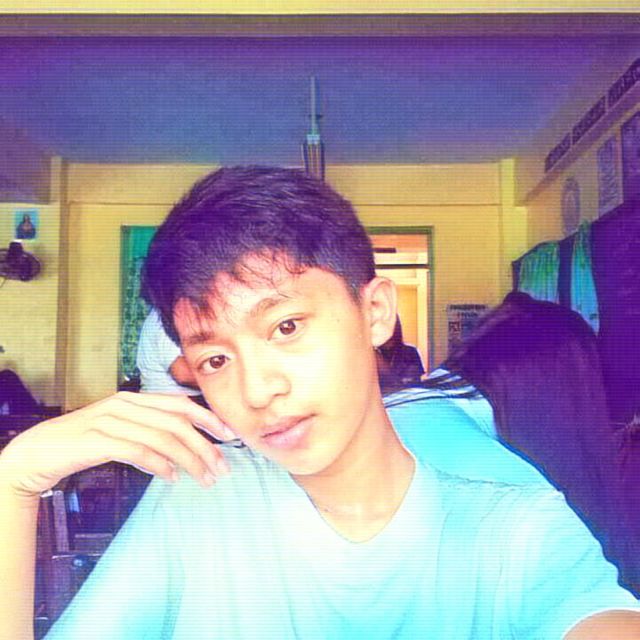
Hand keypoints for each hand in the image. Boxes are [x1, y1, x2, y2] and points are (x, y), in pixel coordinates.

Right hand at [0, 392, 234, 497]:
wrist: (40, 450)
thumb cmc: (86, 442)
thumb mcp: (121, 428)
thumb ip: (149, 430)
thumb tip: (186, 448)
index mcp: (134, 398)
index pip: (180, 403)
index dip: (208, 418)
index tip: (229, 434)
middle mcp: (126, 404)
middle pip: (177, 423)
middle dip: (205, 446)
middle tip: (222, 468)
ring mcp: (111, 420)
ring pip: (163, 438)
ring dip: (189, 461)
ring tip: (204, 479)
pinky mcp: (98, 440)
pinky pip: (139, 451)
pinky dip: (160, 465)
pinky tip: (172, 478)